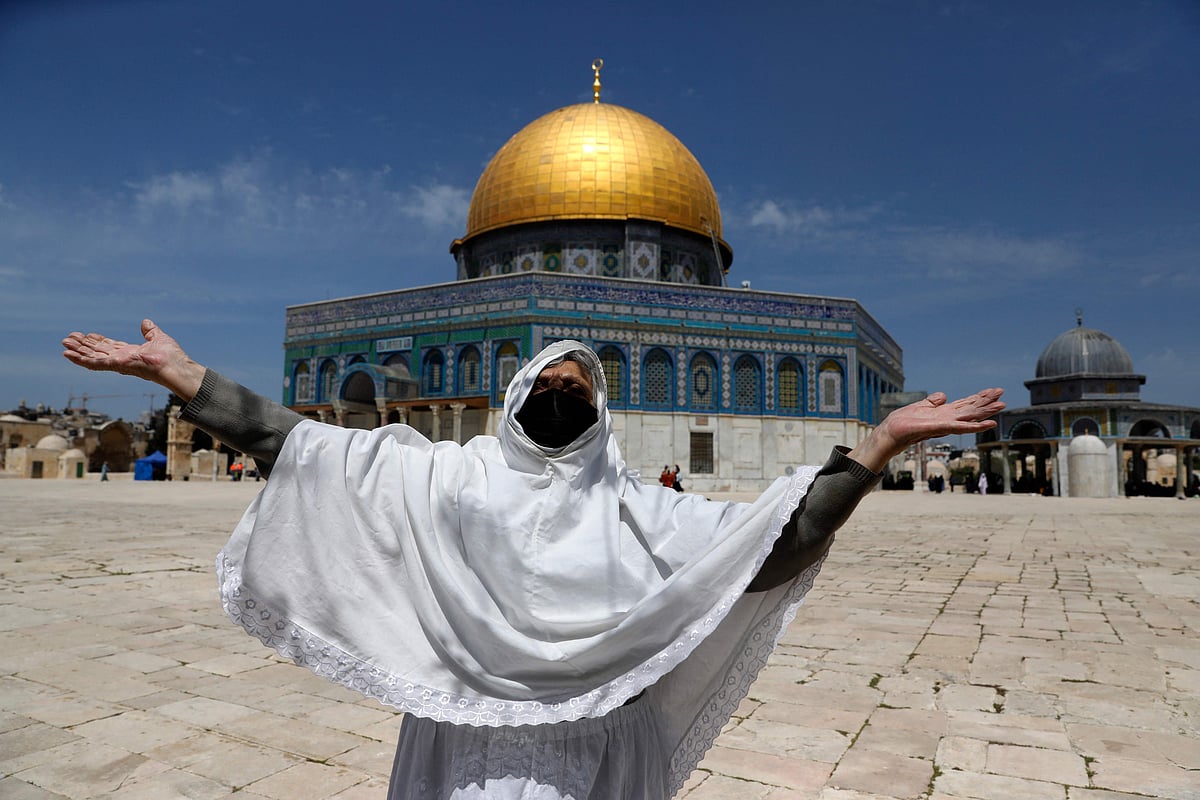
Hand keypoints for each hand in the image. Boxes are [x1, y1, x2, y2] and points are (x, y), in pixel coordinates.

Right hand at [62, 319, 204, 401]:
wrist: (174, 365)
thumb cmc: (170, 356)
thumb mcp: (158, 337)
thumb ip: (150, 331)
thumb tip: (146, 322)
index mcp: (130, 352)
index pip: (109, 346)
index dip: (97, 341)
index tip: (86, 334)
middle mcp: (121, 358)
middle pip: (97, 350)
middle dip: (83, 345)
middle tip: (68, 338)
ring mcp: (117, 363)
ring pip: (92, 356)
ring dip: (77, 351)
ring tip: (64, 344)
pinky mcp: (115, 365)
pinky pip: (94, 363)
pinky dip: (80, 359)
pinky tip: (68, 354)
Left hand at [848, 388, 1004, 472]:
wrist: (890, 433)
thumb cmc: (902, 423)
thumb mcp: (919, 407)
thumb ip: (932, 402)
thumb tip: (943, 395)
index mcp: (943, 413)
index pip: (965, 404)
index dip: (979, 397)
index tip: (993, 391)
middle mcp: (947, 419)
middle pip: (971, 409)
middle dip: (987, 403)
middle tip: (1003, 396)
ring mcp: (945, 424)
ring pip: (970, 417)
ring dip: (986, 412)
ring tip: (1002, 406)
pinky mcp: (940, 428)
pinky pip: (961, 427)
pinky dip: (975, 426)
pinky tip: (988, 424)